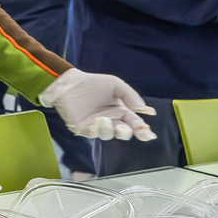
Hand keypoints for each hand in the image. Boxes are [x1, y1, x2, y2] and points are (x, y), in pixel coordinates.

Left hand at [38, 68, 155, 140]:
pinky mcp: (83, 128)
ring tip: (104, 119)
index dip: (142, 130)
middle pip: (123, 133)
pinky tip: (97, 120)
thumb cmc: (93, 83)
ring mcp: (97, 126)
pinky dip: (96, 129)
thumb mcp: (116, 85)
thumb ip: (131, 96)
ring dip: (108, 129)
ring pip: (107, 135)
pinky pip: (91, 134)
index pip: (135, 124)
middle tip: (125, 128)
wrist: (69, 82)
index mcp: (122, 112)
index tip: (147, 133)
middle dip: (126, 133)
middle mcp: (111, 121)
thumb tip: (147, 111)